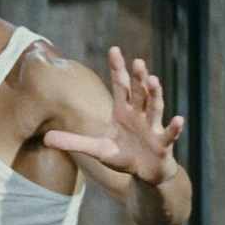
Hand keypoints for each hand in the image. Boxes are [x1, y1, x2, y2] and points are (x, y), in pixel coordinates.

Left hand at [43, 47, 183, 185]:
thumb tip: (45, 138)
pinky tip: (178, 119)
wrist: (146, 175)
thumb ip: (73, 142)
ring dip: (154, 94)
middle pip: (139, 93)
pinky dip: (174, 128)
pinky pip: (168, 135)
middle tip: (137, 61)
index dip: (117, 68)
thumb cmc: (123, 157)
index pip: (121, 86)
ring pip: (154, 108)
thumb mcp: (96, 150)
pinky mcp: (162, 145)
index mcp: (123, 112)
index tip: (114, 49)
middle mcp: (139, 115)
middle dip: (138, 78)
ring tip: (153, 79)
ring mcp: (152, 128)